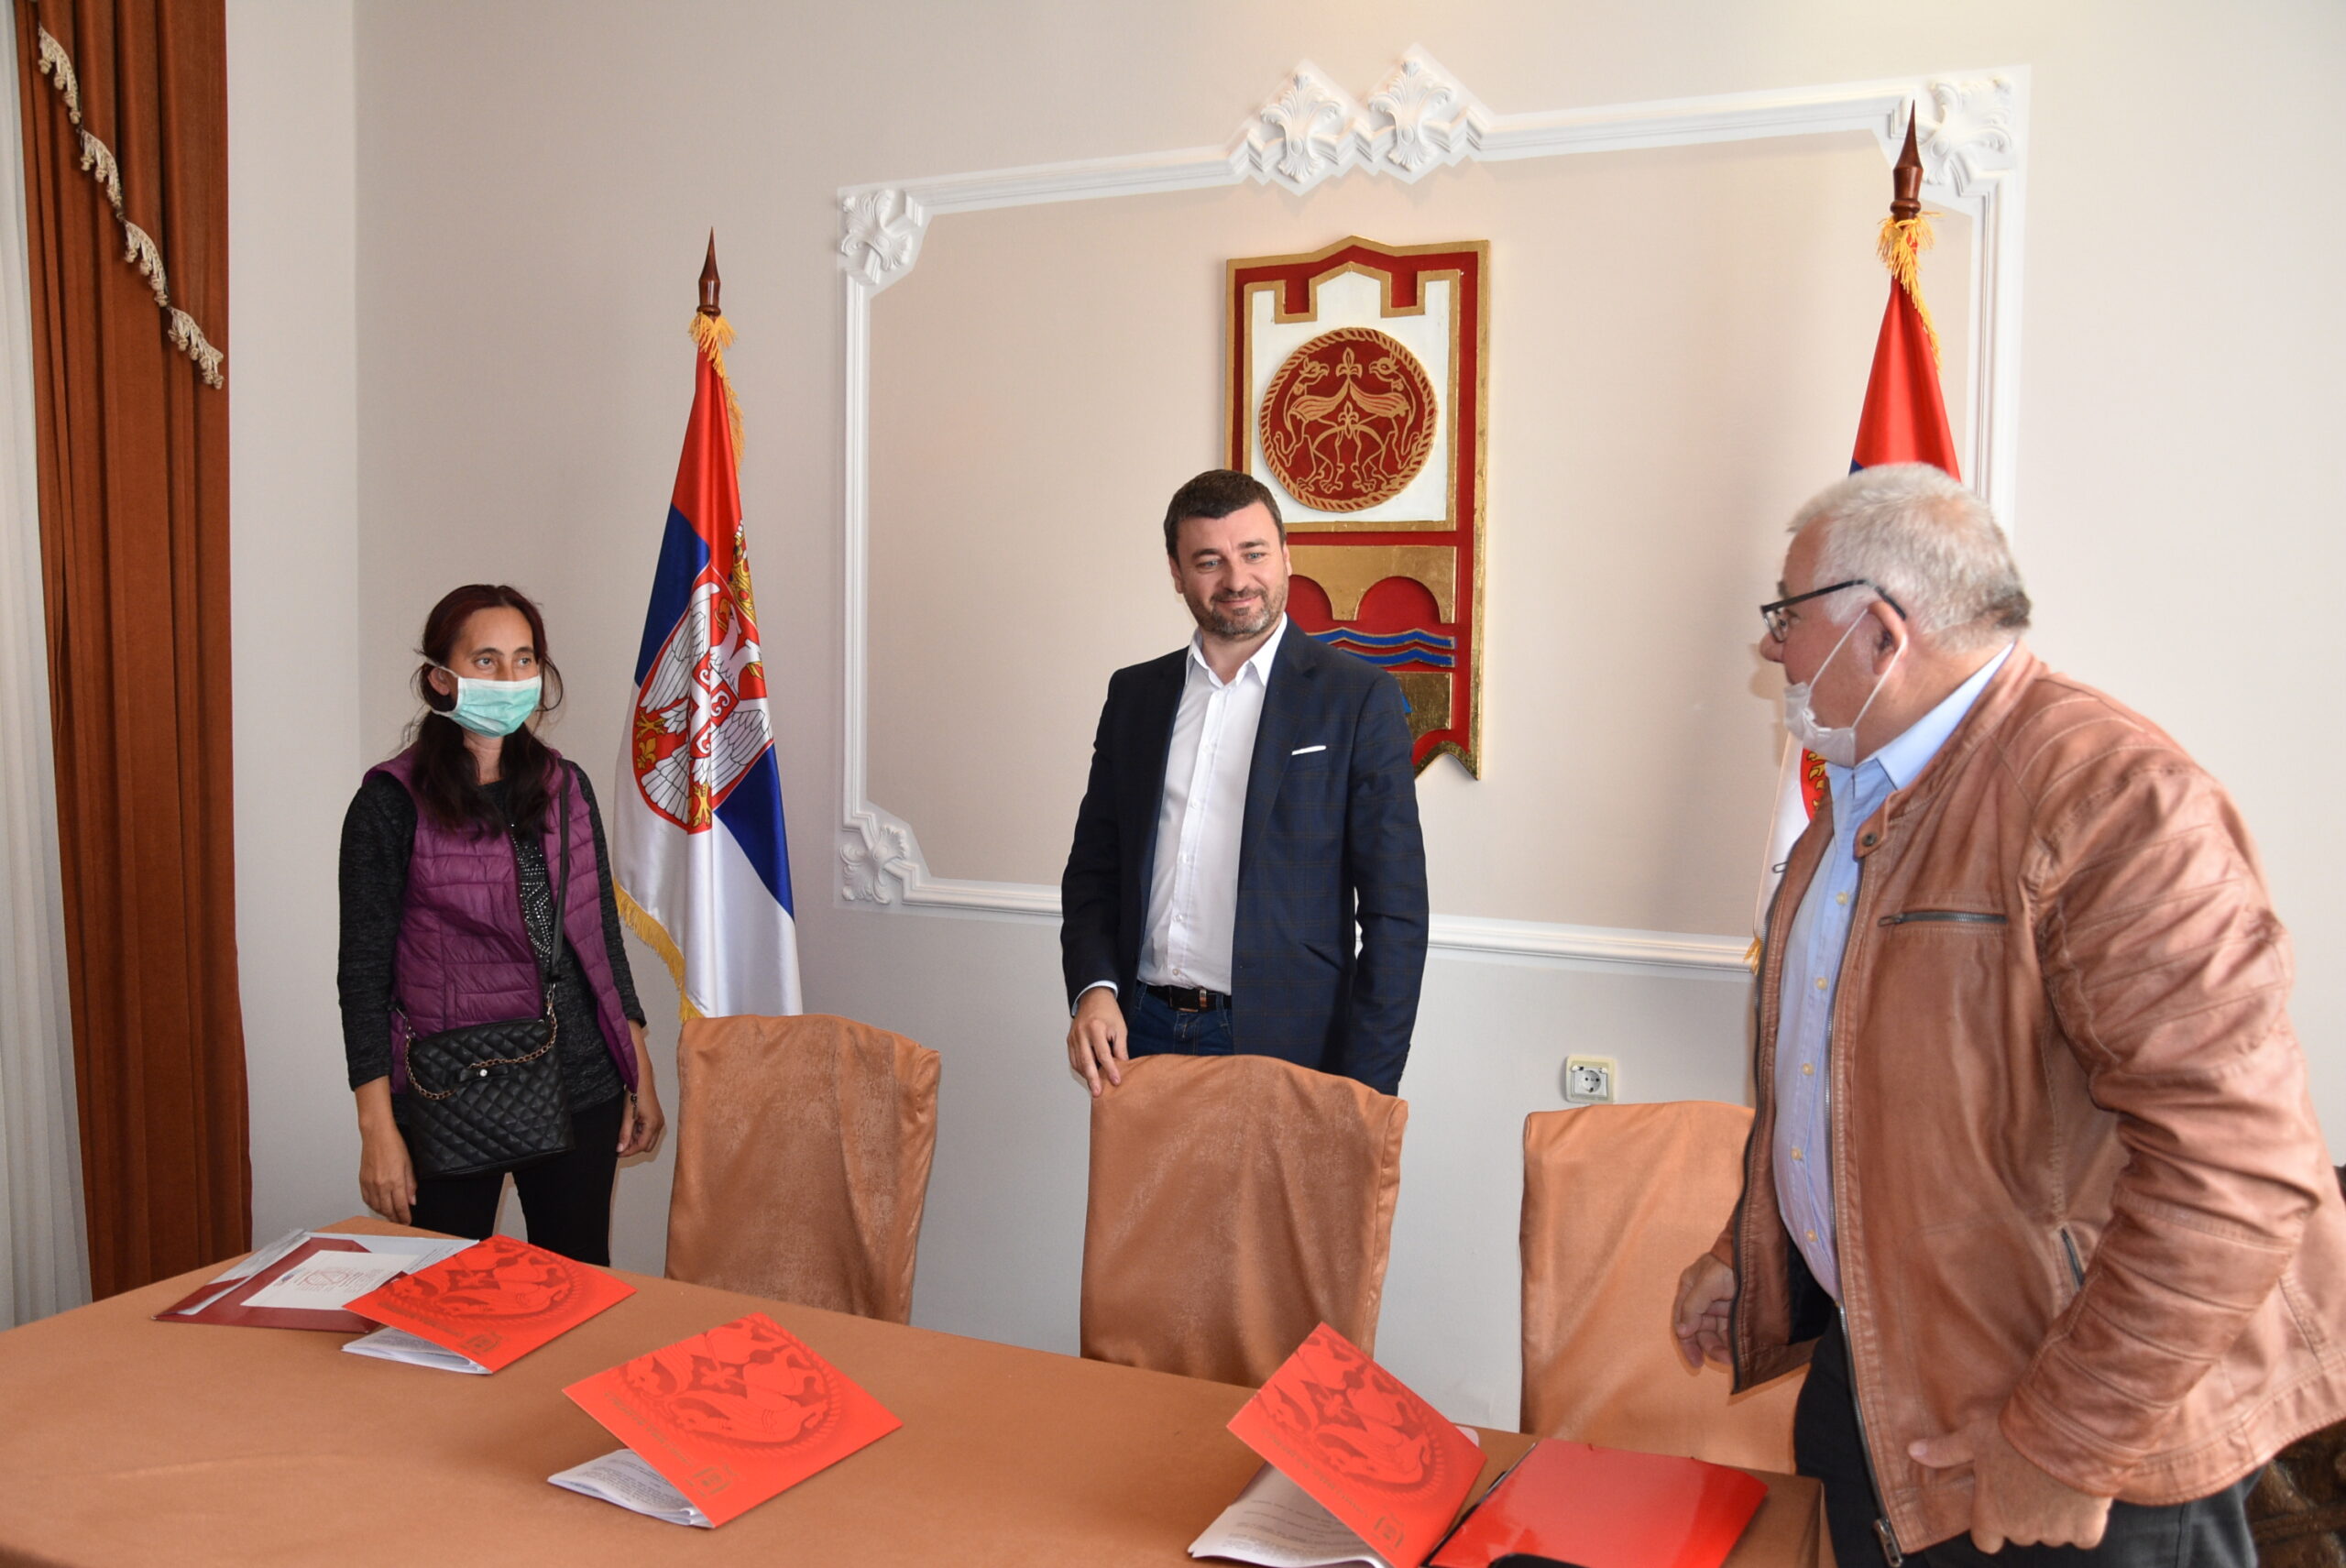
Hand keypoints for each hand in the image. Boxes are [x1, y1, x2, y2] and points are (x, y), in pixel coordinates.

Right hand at [359, 1124, 416, 1225]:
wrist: (376, 1135)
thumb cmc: (393, 1145)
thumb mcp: (409, 1164)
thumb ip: (410, 1184)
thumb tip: (412, 1200)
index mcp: (395, 1181)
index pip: (401, 1206)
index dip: (404, 1217)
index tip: (407, 1222)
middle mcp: (381, 1185)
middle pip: (388, 1210)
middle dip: (395, 1219)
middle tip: (400, 1222)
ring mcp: (370, 1184)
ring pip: (377, 1207)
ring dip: (385, 1214)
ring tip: (391, 1215)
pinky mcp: (362, 1181)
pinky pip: (367, 1200)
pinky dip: (374, 1206)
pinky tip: (379, 1206)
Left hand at [618, 1087, 665, 1155]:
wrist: (641, 1080)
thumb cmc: (636, 1093)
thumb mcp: (627, 1116)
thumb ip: (624, 1134)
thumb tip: (620, 1149)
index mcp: (653, 1125)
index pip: (641, 1146)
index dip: (628, 1151)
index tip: (617, 1152)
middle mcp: (659, 1124)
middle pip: (646, 1146)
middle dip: (633, 1147)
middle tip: (620, 1144)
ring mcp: (658, 1121)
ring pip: (647, 1140)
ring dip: (636, 1140)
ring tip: (624, 1133)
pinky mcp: (656, 1118)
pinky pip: (648, 1132)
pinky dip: (639, 1133)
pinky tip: (630, 1127)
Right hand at [1066, 988, 1127, 1096]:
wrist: (1093, 998)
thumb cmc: (1108, 1012)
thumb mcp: (1120, 1028)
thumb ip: (1120, 1048)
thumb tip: (1122, 1066)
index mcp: (1095, 1028)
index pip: (1103, 1054)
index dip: (1110, 1069)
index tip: (1116, 1081)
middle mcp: (1082, 1033)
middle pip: (1086, 1061)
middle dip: (1093, 1079)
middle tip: (1097, 1093)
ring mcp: (1073, 1037)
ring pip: (1078, 1062)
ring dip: (1086, 1076)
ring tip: (1095, 1087)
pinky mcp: (1069, 1040)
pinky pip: (1074, 1059)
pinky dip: (1080, 1069)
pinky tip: (1089, 1075)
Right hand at [1672, 1252, 1735, 1369]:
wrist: (1757, 1254)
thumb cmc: (1728, 1264)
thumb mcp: (1707, 1282)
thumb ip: (1693, 1306)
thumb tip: (1682, 1332)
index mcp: (1690, 1289)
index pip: (1682, 1320)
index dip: (1687, 1342)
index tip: (1697, 1363)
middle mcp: (1702, 1300)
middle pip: (1699, 1331)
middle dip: (1710, 1347)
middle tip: (1725, 1359)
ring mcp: (1719, 1306)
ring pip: (1715, 1334)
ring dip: (1722, 1347)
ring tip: (1733, 1358)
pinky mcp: (1735, 1311)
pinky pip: (1729, 1331)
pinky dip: (1731, 1342)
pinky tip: (1737, 1351)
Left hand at [1911, 1416, 2112, 1550]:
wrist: (2067, 1434)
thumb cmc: (2014, 1434)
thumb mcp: (1973, 1438)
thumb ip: (1945, 1451)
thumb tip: (1913, 1451)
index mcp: (1991, 1515)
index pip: (1986, 1541)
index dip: (1991, 1524)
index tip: (1998, 1505)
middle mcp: (2021, 1531)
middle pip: (2020, 1533)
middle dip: (2024, 1514)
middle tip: (2028, 1481)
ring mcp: (2054, 1534)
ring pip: (2052, 1533)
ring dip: (2054, 1516)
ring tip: (2053, 1481)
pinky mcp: (2086, 1531)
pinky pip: (2084, 1535)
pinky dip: (2085, 1521)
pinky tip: (2079, 1495)